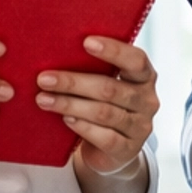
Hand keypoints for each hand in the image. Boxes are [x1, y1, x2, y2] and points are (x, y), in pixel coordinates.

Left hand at [37, 37, 158, 176]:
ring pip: (103, 113)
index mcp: (145, 77)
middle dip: (74, 82)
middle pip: (110, 88)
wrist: (110, 149)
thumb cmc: (104, 105)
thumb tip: (58, 51)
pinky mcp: (128, 150)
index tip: (86, 42)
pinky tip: (65, 119)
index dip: (113, 51)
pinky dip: (82, 126)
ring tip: (44, 100)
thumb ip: (94, 68)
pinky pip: (105, 137)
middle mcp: (147, 101)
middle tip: (45, 79)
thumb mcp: (105, 83)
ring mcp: (140, 127)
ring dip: (70, 104)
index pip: (135, 60)